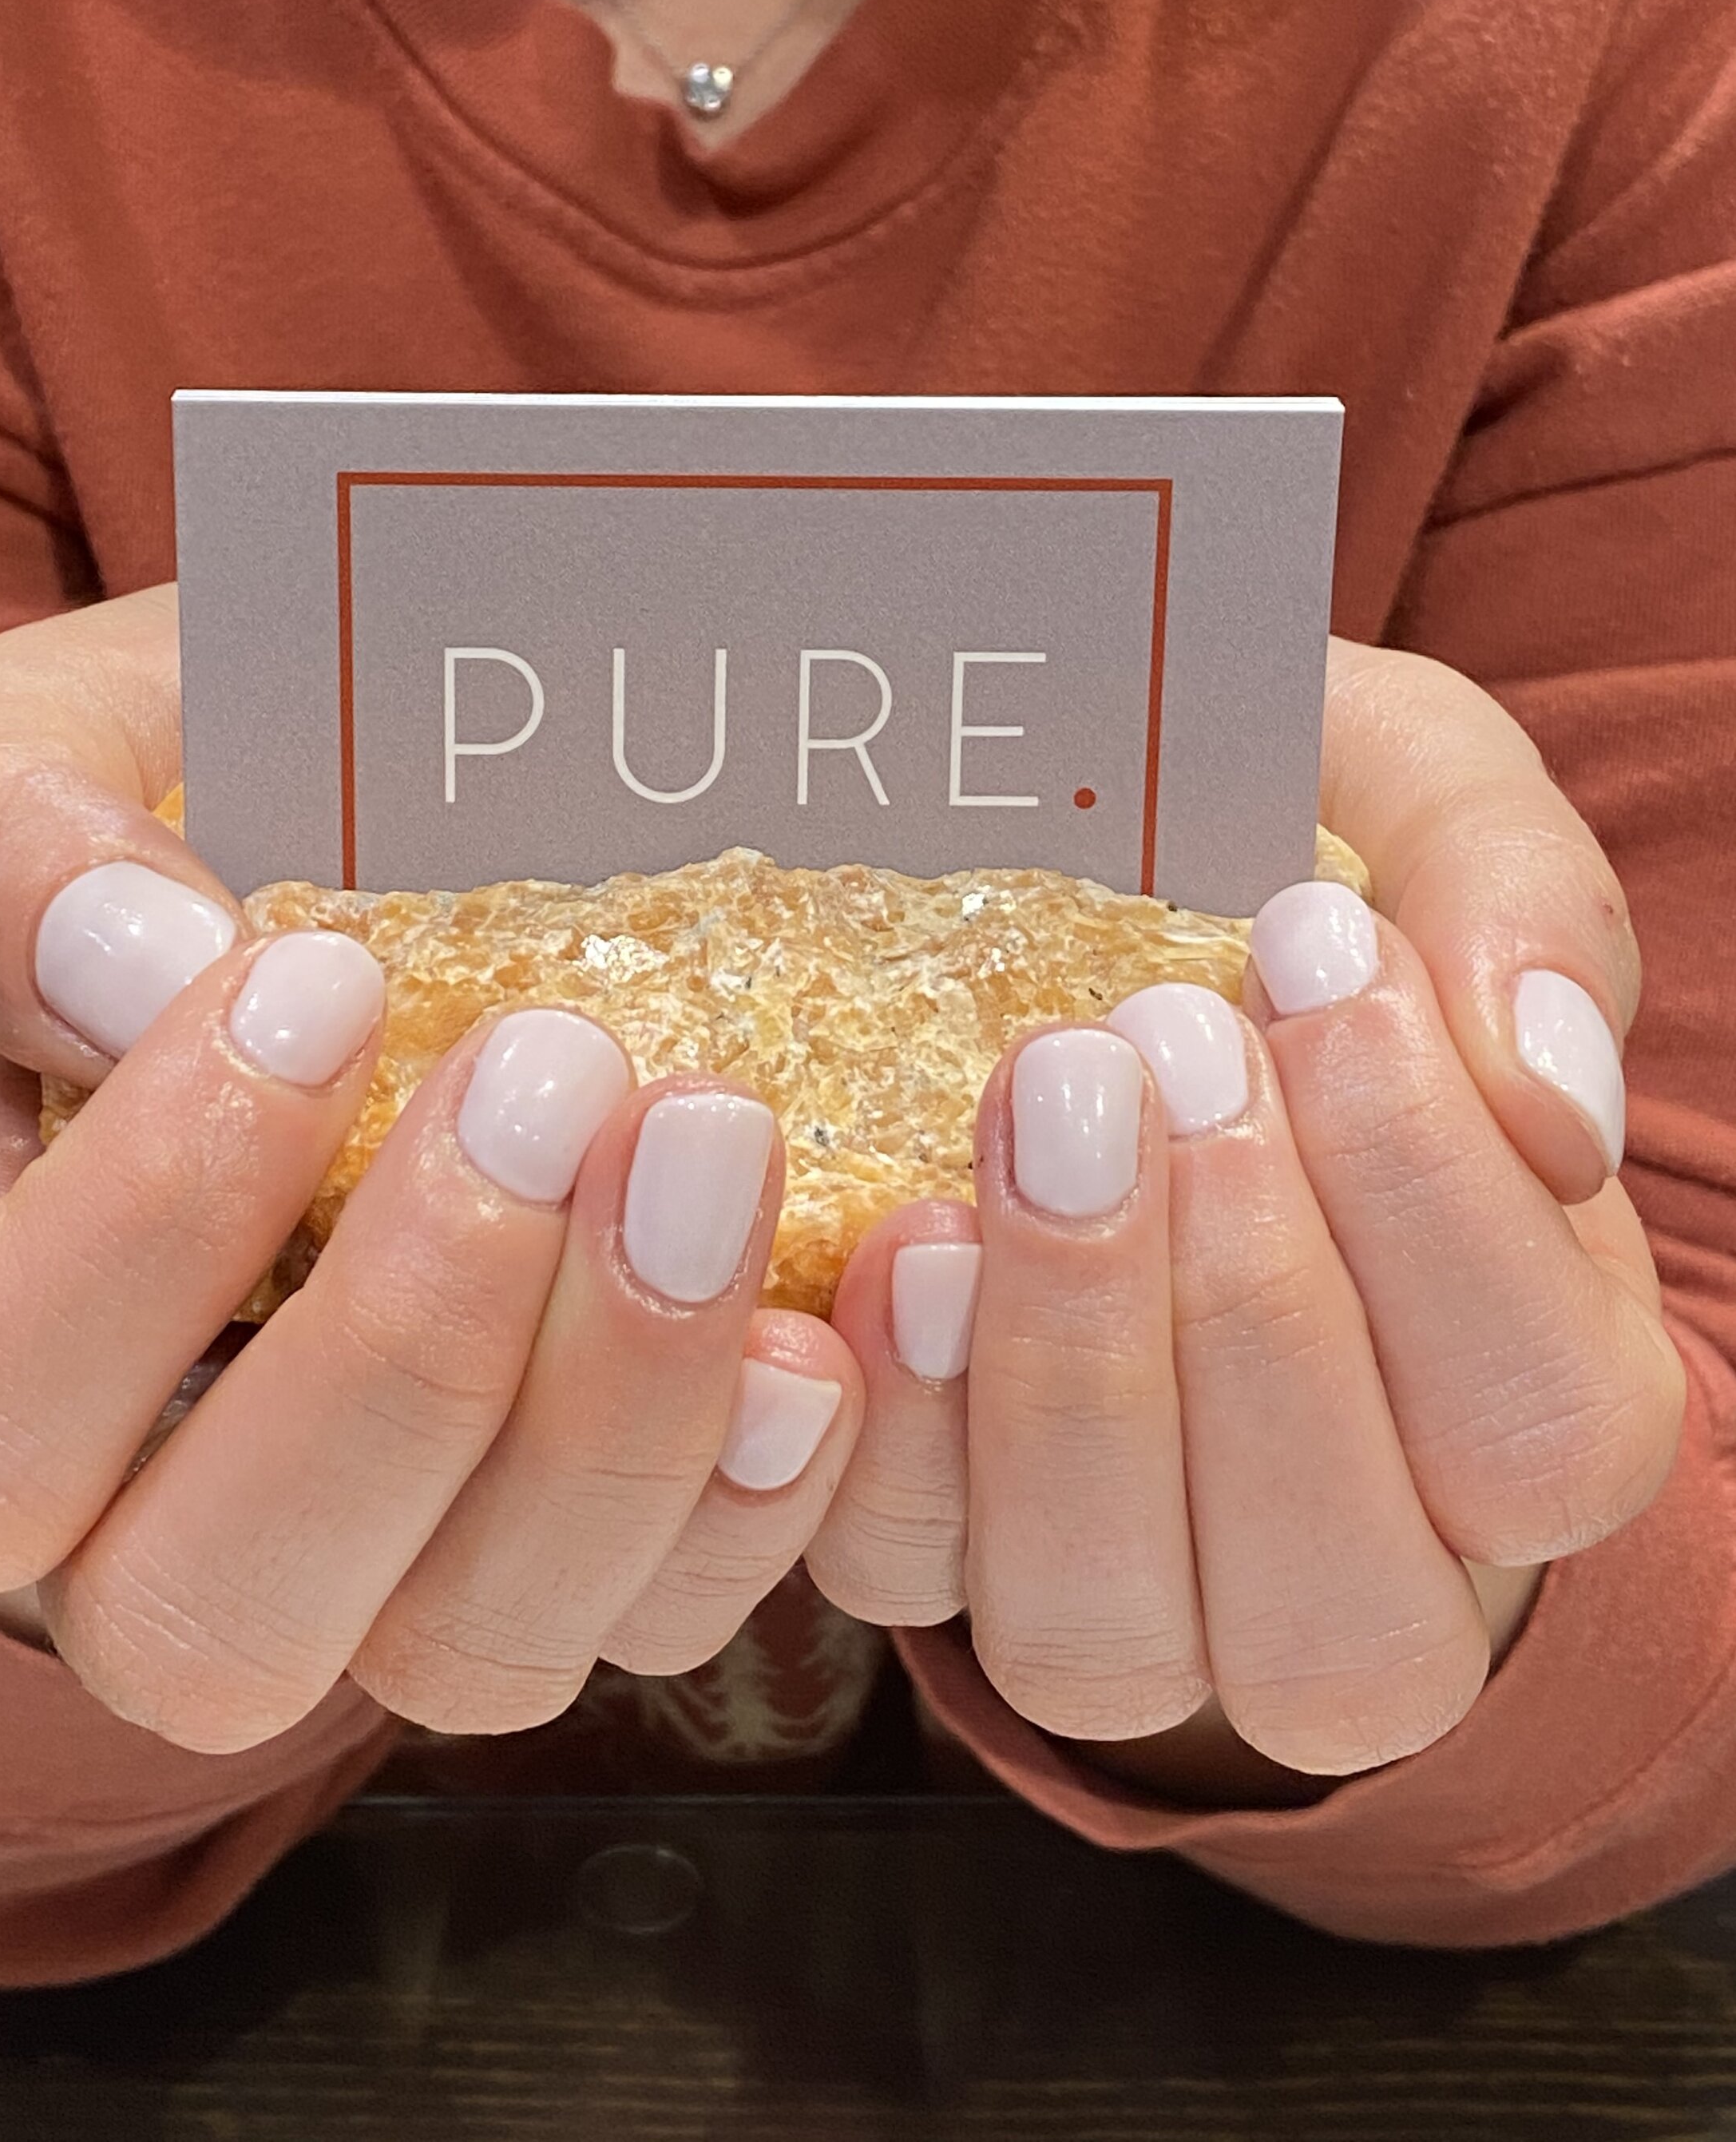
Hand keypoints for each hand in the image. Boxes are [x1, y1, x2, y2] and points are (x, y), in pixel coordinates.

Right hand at [0, 586, 860, 1750]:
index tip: (323, 977)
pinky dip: (767, 1495)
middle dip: (406, 1358)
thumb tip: (131, 971)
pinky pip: (670, 1613)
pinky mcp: (579, 1551)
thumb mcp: (28, 767)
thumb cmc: (170, 822)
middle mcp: (143, 1529)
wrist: (359, 847)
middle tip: (551, 1077)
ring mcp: (379, 1570)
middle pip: (217, 1613)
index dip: (143, 1236)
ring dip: (617, 1422)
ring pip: (468, 1650)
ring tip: (718, 1153)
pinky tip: (824, 1333)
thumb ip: (0, 858)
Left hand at [807, 638, 1684, 1787]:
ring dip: (1067, 1375)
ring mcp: (1132, 1589)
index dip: (1424, 1205)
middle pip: (1337, 1613)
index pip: (1534, 1426)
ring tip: (1033, 1114)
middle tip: (1161, 1037)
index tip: (1309, 944)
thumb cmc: (1277, 873)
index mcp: (1532, 1404)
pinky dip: (890, 1423)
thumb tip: (1554, 1102)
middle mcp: (1353, 1561)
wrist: (1079, 897)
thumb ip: (1520, 911)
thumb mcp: (1420, 807)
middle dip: (1245, 1313)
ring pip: (1105, 1638)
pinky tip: (900, 1233)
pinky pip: (901, 1573)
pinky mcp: (933, 1546)